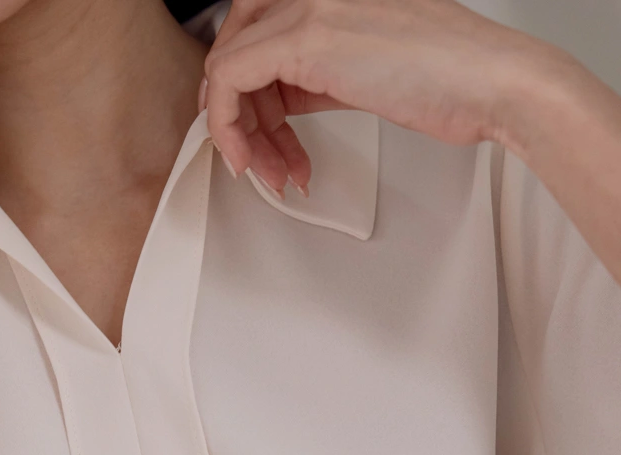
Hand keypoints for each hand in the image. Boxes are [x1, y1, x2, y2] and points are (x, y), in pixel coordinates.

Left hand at [201, 0, 542, 196]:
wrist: (491, 81)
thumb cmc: (450, 78)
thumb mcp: (366, 66)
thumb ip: (320, 69)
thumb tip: (284, 98)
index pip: (258, 24)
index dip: (246, 85)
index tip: (256, 128)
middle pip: (237, 40)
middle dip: (236, 108)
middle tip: (253, 153)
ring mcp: (309, 5)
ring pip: (229, 64)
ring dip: (239, 132)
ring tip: (269, 172)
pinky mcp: (306, 36)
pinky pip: (230, 78)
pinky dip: (230, 128)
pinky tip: (256, 161)